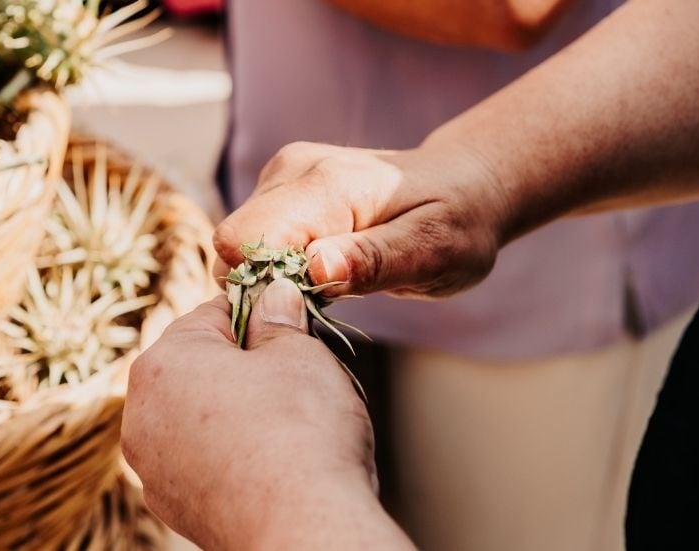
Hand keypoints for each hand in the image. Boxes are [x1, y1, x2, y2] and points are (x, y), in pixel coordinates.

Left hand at [121, 279, 411, 548]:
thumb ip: (280, 319)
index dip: (260, 314)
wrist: (303, 529)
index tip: (290, 325)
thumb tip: (275, 295)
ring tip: (286, 425)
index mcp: (163, 362)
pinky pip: (202, 459)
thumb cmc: (303, 432)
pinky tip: (270, 462)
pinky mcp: (173, 506)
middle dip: (244, 366)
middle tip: (294, 377)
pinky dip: (231, 454)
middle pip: (199, 366)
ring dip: (234, 410)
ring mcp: (152, 467)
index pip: (213, 313)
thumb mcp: (301, 353)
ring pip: (198, 415)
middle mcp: (141, 414)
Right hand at [213, 141, 509, 299]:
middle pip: (234, 246)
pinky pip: (256, 242)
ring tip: (337, 283)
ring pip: (242, 248)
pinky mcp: (280, 191)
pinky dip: (283, 267)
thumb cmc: (457, 221)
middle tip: (331, 301)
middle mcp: (291, 171)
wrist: (464, 183)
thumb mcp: (434, 251)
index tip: (308, 309)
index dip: (263, 288)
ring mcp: (282, 177)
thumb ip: (374, 261)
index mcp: (327, 185)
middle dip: (269, 287)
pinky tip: (326, 270)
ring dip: (278, 279)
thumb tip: (316, 270)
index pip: (243, 240)